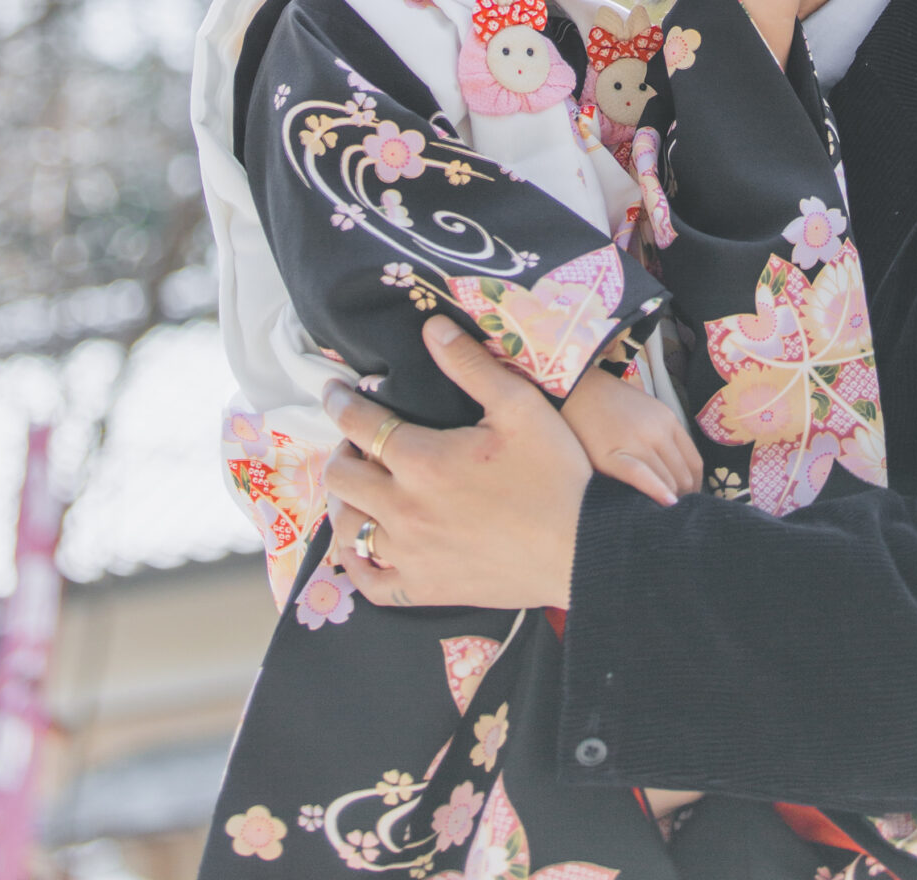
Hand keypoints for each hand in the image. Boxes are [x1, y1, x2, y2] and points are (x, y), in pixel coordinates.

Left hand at [321, 318, 590, 608]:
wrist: (583, 550)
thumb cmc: (556, 473)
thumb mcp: (520, 406)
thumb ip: (470, 365)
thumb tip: (431, 327)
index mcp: (423, 459)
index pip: (360, 423)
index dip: (339, 402)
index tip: (333, 390)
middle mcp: (404, 509)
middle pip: (342, 475)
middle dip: (341, 449)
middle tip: (356, 439)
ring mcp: (411, 555)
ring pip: (347, 527)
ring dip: (344, 500)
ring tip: (358, 485)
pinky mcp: (424, 589)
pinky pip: (367, 582)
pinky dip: (353, 563)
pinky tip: (359, 546)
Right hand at [561, 364, 702, 506]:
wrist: (578, 389)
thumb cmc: (612, 404)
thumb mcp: (648, 412)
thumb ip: (665, 437)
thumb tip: (678, 474)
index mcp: (668, 420)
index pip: (694, 463)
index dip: (695, 487)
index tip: (688, 500)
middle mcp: (658, 431)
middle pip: (683, 476)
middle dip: (683, 498)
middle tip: (674, 514)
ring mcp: (637, 442)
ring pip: (667, 481)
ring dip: (669, 501)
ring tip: (663, 516)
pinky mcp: (613, 455)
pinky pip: (642, 477)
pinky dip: (657, 492)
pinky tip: (665, 504)